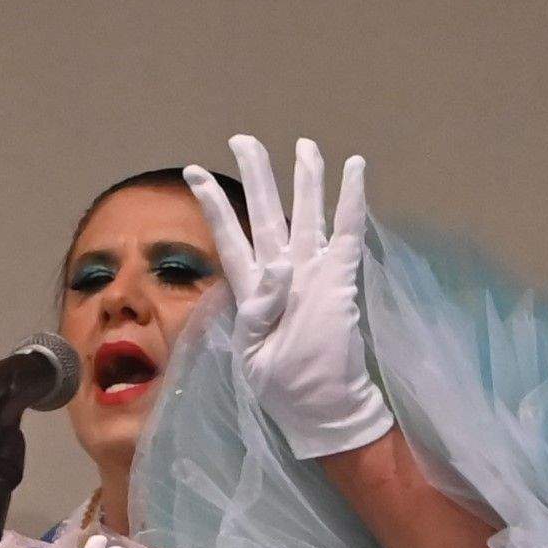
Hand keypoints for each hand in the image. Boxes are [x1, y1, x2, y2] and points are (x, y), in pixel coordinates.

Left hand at [190, 134, 392, 461]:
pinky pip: (346, 232)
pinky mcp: (341, 279)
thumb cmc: (284, 389)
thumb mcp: (254, 355)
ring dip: (306, 180)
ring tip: (305, 146)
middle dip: (258, 175)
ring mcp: (312, 273)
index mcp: (251, 290)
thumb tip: (278, 267)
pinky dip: (351, 201)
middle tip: (245, 139)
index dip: (213, 204)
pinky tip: (354, 170)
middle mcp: (280, 272)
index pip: (228, 236)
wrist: (324, 408)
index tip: (193, 170)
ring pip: (307, 214)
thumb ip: (260, 309)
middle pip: (266, 213)